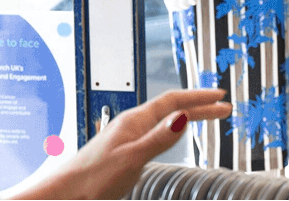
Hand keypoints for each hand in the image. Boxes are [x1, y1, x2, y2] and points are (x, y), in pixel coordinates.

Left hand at [9, 89, 231, 199]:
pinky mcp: (124, 148)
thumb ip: (159, 138)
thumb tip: (184, 117)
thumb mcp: (132, 158)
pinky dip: (173, 128)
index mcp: (134, 121)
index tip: (220, 96)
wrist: (65, 192)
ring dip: (187, 115)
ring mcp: (127, 135)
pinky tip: (173, 133)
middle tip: (223, 107)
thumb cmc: (92, 177)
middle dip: (199, 106)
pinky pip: (156, 130)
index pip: (173, 101)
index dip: (199, 97)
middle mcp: (131, 124)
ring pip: (164, 118)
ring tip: (206, 115)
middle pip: (171, 108)